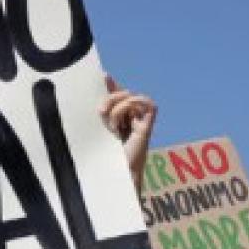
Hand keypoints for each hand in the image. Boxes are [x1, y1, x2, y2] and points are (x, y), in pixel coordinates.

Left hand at [101, 75, 156, 189]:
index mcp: (117, 117)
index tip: (104, 76)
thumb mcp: (99, 123)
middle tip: (101, 112)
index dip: (111, 85)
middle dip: (110, 99)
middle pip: (123, 93)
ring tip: (112, 125)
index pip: (117, 94)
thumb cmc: (104, 152)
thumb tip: (104, 81)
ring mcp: (139, 121)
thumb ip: (102, 105)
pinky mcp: (146, 127)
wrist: (114, 171)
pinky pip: (149, 105)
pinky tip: (127, 114)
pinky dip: (138, 103)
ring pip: (131, 99)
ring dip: (119, 109)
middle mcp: (129, 118)